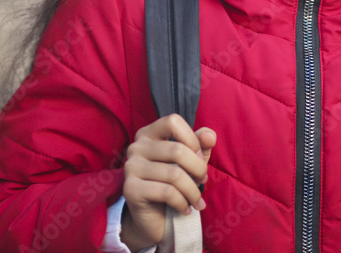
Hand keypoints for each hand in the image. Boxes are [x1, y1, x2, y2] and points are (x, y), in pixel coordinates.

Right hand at [120, 114, 216, 250]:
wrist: (154, 218)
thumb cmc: (173, 184)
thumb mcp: (190, 161)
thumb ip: (200, 145)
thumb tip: (210, 135)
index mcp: (148, 134)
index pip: (173, 122)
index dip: (192, 139)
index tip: (199, 157)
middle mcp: (136, 147)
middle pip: (177, 150)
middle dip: (198, 169)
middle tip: (203, 181)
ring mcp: (131, 167)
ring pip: (174, 174)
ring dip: (193, 191)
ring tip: (196, 200)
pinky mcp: (131, 189)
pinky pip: (167, 192)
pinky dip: (182, 202)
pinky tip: (185, 209)